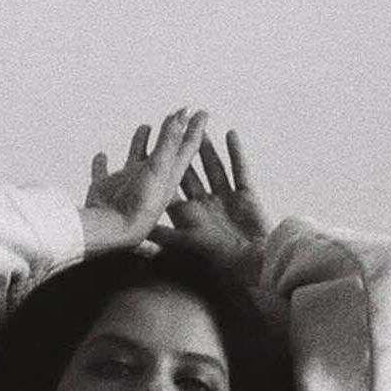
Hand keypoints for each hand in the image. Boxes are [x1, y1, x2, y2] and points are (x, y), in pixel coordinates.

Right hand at [80, 107, 209, 253]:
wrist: (111, 232)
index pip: (186, 148)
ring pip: (136, 159)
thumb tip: (182, 114)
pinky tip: (101, 156)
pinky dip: (102, 165)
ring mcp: (128, 185)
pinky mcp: (106, 190)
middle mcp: (150, 180)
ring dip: (140, 143)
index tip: (202, 112)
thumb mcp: (159, 169)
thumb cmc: (140, 206)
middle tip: (178, 114)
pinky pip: (103, 173)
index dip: (195, 130)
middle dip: (171, 133)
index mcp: (168, 176)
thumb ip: (169, 142)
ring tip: (145, 128)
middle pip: (164, 151)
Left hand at [147, 128, 272, 282]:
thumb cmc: (218, 256)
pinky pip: (239, 170)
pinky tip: (230, 133)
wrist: (252, 262)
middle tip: (176, 130)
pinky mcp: (245, 196)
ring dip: (207, 149)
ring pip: (214, 168)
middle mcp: (205, 206)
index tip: (152, 150)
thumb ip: (163, 233)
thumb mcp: (185, 241)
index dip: (163, 170)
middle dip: (185, 153)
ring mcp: (226, 199)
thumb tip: (138, 227)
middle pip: (192, 174)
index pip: (173, 187)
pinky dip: (235, 153)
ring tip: (200, 128)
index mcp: (189, 215)